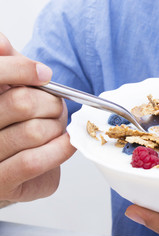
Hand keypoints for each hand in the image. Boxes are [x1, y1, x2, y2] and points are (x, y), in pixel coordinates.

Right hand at [0, 33, 75, 204]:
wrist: (2, 173)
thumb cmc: (7, 129)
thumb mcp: (3, 93)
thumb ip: (5, 67)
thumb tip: (1, 42)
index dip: (21, 69)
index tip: (43, 74)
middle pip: (23, 102)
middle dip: (51, 104)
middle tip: (55, 109)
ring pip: (35, 131)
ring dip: (57, 128)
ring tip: (55, 129)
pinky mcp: (0, 183)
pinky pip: (34, 161)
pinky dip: (59, 149)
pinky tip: (65, 143)